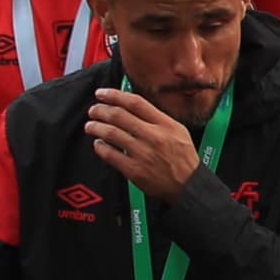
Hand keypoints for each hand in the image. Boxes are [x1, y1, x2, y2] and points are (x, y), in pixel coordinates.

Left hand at [86, 86, 210, 193]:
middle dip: (100, 110)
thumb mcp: (178, 131)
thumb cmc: (183, 159)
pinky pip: (110, 154)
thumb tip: (132, 106)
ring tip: (90, 126)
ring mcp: (143, 154)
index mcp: (165, 124)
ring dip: (96, 127)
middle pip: (119, 115)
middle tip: (93, 110)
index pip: (135, 103)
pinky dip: (100, 147)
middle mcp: (153, 136)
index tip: (102, 94)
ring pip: (111, 133)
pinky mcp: (134, 170)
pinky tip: (98, 144)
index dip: (114, 95)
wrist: (188, 185)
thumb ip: (157, 118)